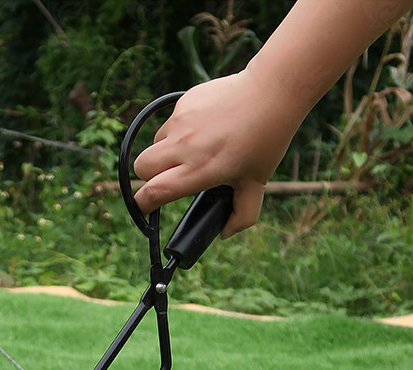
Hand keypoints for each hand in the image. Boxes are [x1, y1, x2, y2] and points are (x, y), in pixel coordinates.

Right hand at [132, 72, 301, 234]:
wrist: (273, 90)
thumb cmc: (266, 138)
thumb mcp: (257, 183)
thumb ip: (242, 215)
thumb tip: (224, 233)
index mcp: (199, 170)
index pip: (153, 192)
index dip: (142, 205)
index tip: (146, 207)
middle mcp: (185, 146)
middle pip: (142, 168)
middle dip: (149, 177)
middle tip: (170, 177)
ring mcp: (181, 121)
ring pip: (155, 144)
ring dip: (165, 153)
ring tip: (193, 150)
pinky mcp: (184, 103)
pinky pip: (170, 123)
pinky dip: (180, 131)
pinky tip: (204, 127)